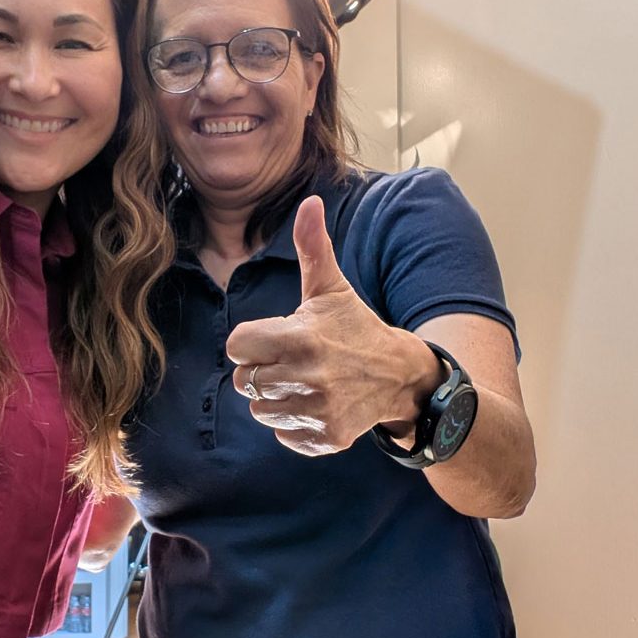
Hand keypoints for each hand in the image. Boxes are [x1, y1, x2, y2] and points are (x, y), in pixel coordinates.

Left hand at [226, 195, 437, 455]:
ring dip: (276, 398)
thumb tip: (311, 200)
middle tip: (293, 361)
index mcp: (301, 338)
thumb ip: (312, 247)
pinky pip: (283, 434)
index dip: (252, 341)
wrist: (400, 375)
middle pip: (244, 381)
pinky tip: (318, 405)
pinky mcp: (326, 437)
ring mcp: (317, 410)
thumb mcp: (331, 289)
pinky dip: (295, 423)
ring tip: (306, 383)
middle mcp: (307, 377)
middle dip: (263, 370)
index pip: (238, 345)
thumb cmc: (355, 328)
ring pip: (260, 410)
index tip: (276, 337)